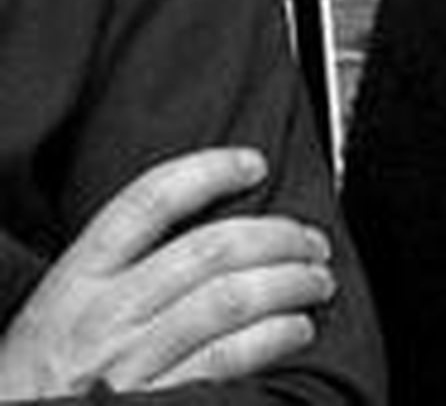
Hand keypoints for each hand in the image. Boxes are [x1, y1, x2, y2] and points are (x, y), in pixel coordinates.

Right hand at [0, 149, 334, 397]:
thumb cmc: (31, 387)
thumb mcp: (54, 318)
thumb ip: (111, 278)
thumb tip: (191, 238)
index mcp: (75, 284)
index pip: (148, 200)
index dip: (209, 171)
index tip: (253, 163)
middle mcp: (104, 317)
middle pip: (208, 249)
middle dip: (275, 236)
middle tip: (310, 239)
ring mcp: (129, 363)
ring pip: (228, 299)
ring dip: (287, 283)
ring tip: (316, 281)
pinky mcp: (153, 405)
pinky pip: (227, 360)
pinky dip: (271, 337)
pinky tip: (295, 330)